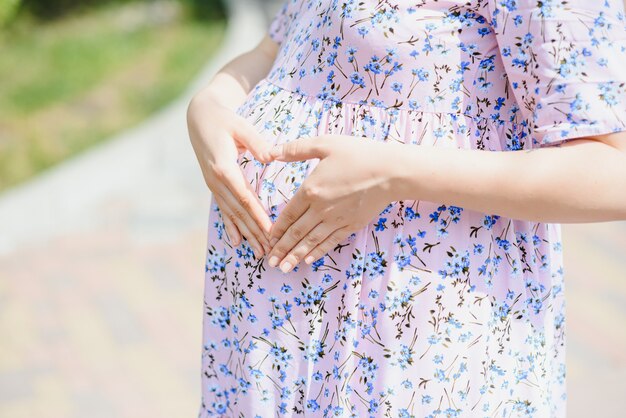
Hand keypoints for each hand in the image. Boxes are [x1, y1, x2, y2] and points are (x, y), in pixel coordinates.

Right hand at [187, 94, 273, 258]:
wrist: (200, 117)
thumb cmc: (224, 119)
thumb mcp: (240, 126)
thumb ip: (257, 142)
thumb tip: (272, 156)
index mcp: (224, 168)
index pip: (245, 197)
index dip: (258, 216)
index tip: (271, 231)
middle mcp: (216, 181)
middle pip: (239, 211)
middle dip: (255, 232)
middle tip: (270, 251)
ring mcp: (213, 185)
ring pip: (232, 214)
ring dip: (246, 234)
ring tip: (259, 252)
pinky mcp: (214, 186)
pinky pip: (223, 210)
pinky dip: (230, 226)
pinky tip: (236, 242)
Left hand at [265, 134, 397, 271]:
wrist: (390, 171)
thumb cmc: (359, 154)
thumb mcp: (325, 144)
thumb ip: (297, 149)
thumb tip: (271, 152)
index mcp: (311, 190)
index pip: (288, 214)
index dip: (277, 228)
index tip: (268, 239)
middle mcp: (321, 209)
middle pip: (296, 232)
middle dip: (282, 249)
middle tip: (271, 262)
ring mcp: (337, 219)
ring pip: (311, 241)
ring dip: (296, 255)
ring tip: (285, 268)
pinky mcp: (352, 225)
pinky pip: (331, 241)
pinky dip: (318, 251)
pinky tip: (309, 259)